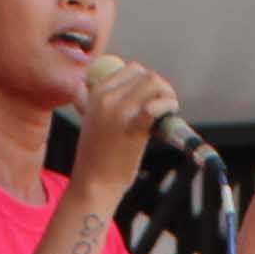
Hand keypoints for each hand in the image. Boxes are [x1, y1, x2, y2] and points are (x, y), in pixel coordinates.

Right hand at [70, 53, 182, 199]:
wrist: (94, 183)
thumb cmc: (95, 155)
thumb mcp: (88, 121)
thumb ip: (88, 101)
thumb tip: (82, 84)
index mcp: (96, 93)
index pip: (130, 69)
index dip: (147, 80)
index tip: (153, 96)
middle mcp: (106, 98)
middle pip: (144, 74)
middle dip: (160, 85)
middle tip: (166, 103)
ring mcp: (119, 112)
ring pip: (152, 82)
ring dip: (166, 92)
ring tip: (170, 108)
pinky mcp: (132, 128)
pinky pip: (153, 106)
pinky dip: (167, 104)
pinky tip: (171, 111)